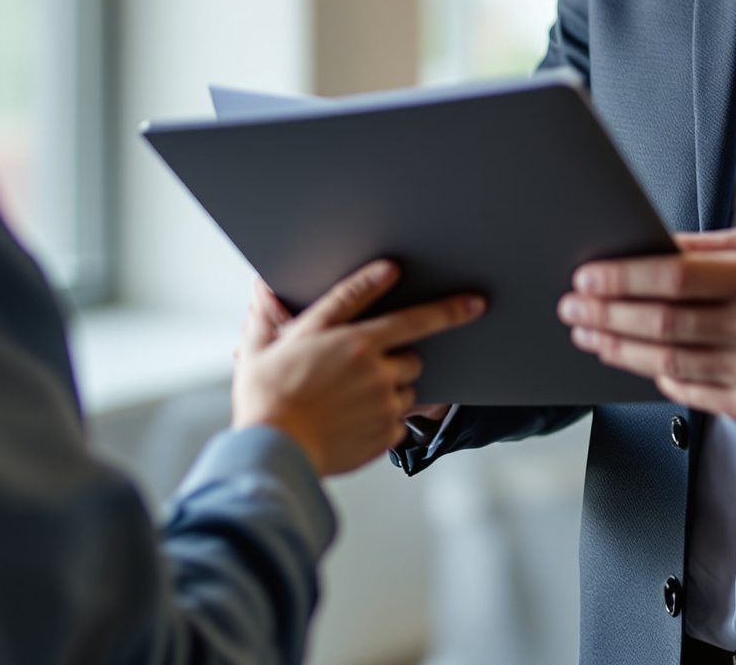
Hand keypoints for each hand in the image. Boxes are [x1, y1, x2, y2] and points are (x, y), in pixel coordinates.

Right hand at [233, 262, 485, 474]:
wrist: (271, 451)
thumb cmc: (263, 396)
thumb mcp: (261, 345)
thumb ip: (270, 310)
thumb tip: (263, 284)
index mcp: (353, 339)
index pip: (412, 317)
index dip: (447, 308)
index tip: (474, 302)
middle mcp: (375, 368)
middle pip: (412, 355)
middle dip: (395, 358)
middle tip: (360, 370)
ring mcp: (383, 403)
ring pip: (407, 389)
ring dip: (389, 390)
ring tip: (348, 401)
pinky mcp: (385, 434)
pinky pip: (399, 423)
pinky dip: (383, 422)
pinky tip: (351, 423)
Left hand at [558, 231, 735, 424]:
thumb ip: (706, 250)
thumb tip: (647, 246)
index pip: (674, 278)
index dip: (622, 279)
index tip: (587, 277)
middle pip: (661, 323)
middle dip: (606, 315)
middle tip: (573, 307)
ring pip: (667, 362)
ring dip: (617, 348)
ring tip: (589, 333)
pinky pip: (688, 391)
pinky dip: (655, 375)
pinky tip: (634, 359)